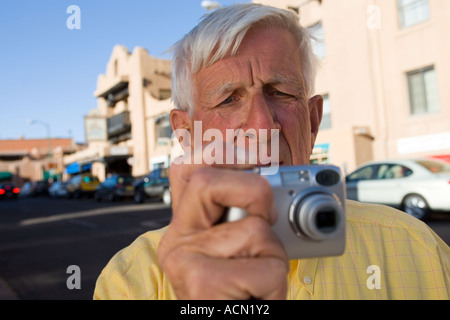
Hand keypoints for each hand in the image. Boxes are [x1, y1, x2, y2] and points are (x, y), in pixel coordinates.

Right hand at [157, 151, 288, 299]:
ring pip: (254, 231)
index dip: (218, 154)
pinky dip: (275, 288)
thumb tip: (277, 191)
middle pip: (207, 180)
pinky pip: (265, 270)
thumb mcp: (235, 251)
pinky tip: (255, 300)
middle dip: (254, 191)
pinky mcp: (200, 285)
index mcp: (184, 226)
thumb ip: (242, 220)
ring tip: (256, 284)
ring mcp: (184, 261)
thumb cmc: (238, 293)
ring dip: (273, 259)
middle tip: (265, 219)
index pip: (186, 171)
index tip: (252, 158)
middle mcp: (176, 240)